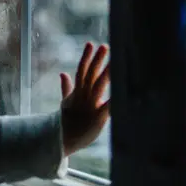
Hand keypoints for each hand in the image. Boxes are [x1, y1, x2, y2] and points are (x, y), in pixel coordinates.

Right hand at [59, 42, 109, 156]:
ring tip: (115, 61)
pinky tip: (123, 91)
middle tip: (105, 46)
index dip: (86, 57)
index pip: (82, 70)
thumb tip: (62, 73)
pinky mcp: (97, 117)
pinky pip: (108, 106)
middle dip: (97, 60)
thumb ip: (66, 87)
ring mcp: (90, 106)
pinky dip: (115, 99)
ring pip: (98, 85)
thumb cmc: (66, 123)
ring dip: (107, 72)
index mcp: (77, 92)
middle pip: (91, 74)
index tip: (91, 44)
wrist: (62, 141)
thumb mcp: (65, 102)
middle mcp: (83, 96)